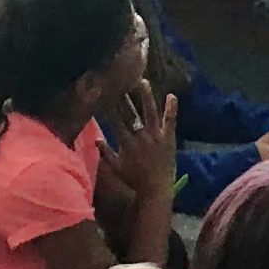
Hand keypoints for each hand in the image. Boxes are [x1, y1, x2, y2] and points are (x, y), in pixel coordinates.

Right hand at [114, 78, 177, 200]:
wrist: (156, 188)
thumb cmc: (134, 180)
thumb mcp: (116, 168)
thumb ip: (106, 153)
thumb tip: (96, 139)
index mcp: (126, 142)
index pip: (115, 120)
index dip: (109, 105)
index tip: (104, 92)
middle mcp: (140, 135)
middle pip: (130, 112)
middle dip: (124, 96)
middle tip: (120, 80)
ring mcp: (156, 135)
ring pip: (150, 111)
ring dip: (146, 96)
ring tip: (143, 81)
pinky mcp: (168, 137)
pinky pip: (170, 121)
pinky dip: (171, 108)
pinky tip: (172, 96)